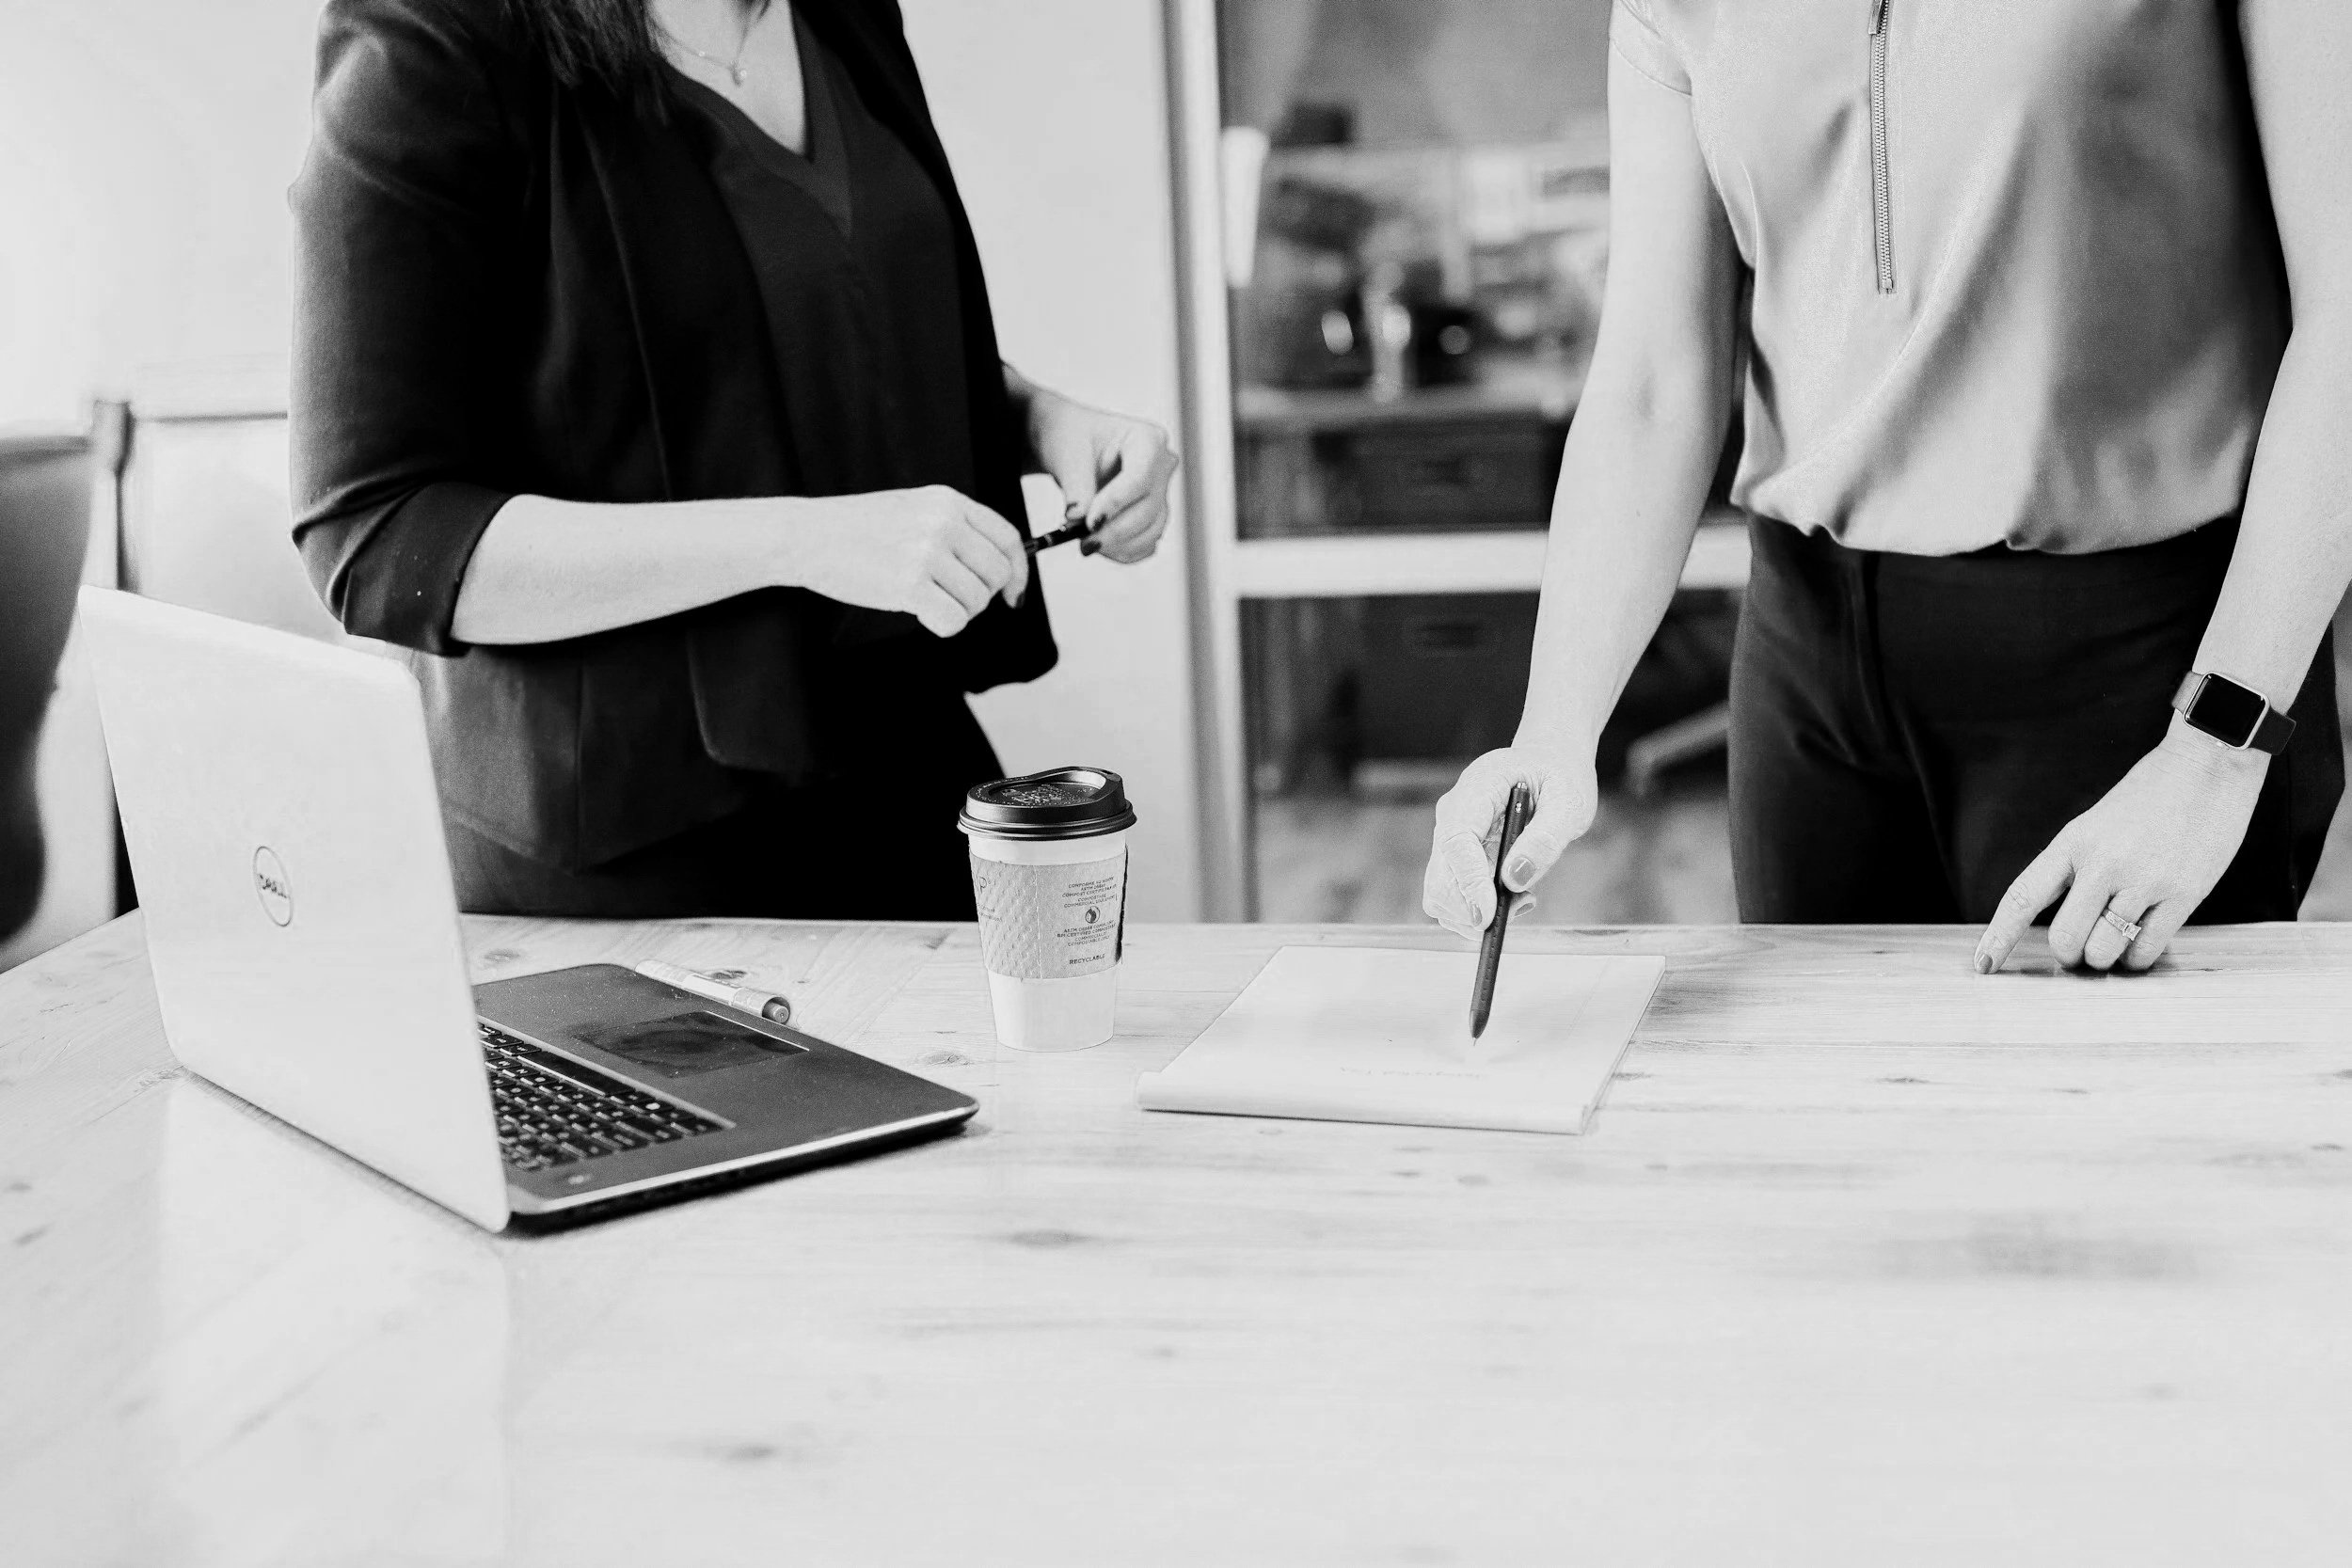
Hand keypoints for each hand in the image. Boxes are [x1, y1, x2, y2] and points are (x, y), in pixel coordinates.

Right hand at [788, 485, 1028, 637]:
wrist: (807, 536)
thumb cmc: (858, 529)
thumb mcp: (914, 509)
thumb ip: (955, 529)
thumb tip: (1002, 573)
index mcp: (948, 501)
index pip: (1008, 538)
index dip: (1019, 571)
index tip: (1013, 594)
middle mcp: (943, 522)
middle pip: (997, 574)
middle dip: (980, 596)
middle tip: (951, 599)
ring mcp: (927, 552)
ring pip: (976, 601)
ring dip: (956, 611)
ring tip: (924, 600)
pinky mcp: (910, 584)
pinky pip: (953, 620)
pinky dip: (941, 626)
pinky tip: (918, 613)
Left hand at [1026, 386, 1178, 562]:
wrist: (1069, 445)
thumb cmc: (1070, 437)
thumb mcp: (1066, 454)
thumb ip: (1075, 486)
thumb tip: (1077, 519)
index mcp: (1147, 438)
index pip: (1140, 477)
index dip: (1116, 503)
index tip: (1089, 523)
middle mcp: (1161, 465)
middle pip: (1148, 508)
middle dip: (1115, 531)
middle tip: (1083, 544)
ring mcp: (1160, 492)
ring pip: (1152, 530)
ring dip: (1119, 545)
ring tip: (1086, 545)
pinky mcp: (1152, 516)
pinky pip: (1147, 542)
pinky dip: (1124, 551)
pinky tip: (1101, 549)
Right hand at [1422, 745, 1598, 940]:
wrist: (1546, 765)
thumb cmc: (1559, 777)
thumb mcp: (1569, 801)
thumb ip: (1545, 838)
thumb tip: (1515, 878)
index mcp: (1476, 789)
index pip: (1456, 841)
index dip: (1469, 882)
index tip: (1488, 914)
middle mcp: (1453, 815)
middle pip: (1439, 877)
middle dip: (1471, 909)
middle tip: (1522, 905)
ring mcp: (1451, 838)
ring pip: (1440, 895)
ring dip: (1477, 912)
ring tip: (1523, 897)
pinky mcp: (1457, 859)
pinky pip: (1455, 897)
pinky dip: (1480, 909)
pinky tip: (1514, 893)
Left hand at [1975, 719, 2268, 973]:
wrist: (2208, 765)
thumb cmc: (2150, 796)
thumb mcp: (2096, 824)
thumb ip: (2076, 866)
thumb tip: (2066, 924)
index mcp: (2073, 842)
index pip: (2023, 897)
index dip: (1999, 936)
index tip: (1983, 964)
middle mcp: (2102, 863)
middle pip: (2064, 938)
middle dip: (2070, 953)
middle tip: (2081, 949)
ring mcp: (2144, 879)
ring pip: (2104, 950)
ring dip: (2106, 958)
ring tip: (2116, 941)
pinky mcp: (2184, 893)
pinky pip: (2147, 949)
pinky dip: (2138, 958)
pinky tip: (2141, 942)